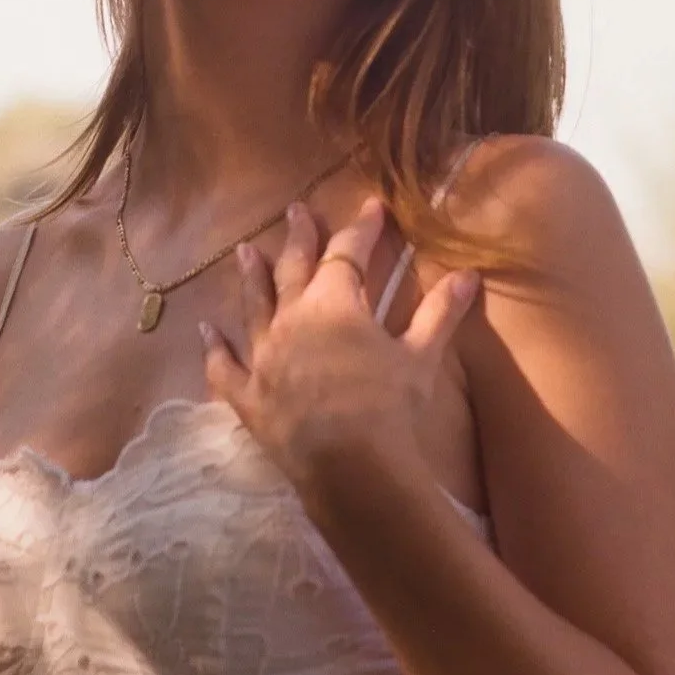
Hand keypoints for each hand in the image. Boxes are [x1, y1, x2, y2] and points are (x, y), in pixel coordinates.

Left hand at [201, 192, 480, 502]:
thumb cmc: (389, 407)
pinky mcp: (247, 396)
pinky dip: (214, 348)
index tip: (373, 206)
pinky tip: (205, 331)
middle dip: (299, 238)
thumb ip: (440, 312)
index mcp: (334, 303)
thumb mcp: (420, 357)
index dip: (362, 228)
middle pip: (294, 269)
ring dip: (251, 277)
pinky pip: (224, 367)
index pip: (348, 253)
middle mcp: (292, 319)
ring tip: (245, 250)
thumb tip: (469, 274)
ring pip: (254, 306)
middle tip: (296, 210)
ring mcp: (264, 356)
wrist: (351, 468)